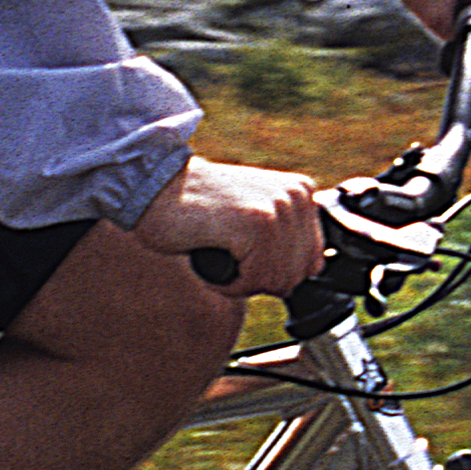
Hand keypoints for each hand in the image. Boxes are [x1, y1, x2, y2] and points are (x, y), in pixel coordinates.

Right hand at [128, 156, 328, 295]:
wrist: (154, 187)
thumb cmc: (198, 208)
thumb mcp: (256, 214)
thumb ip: (288, 236)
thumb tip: (315, 268)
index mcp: (302, 191)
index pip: (313, 262)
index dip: (274, 271)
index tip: (244, 251)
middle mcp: (297, 196)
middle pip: (296, 276)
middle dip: (259, 278)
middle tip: (228, 251)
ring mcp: (279, 208)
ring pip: (277, 281)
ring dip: (241, 281)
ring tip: (219, 249)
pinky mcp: (258, 223)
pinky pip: (257, 280)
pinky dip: (229, 282)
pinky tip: (212, 252)